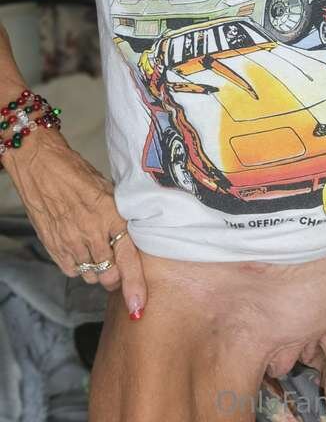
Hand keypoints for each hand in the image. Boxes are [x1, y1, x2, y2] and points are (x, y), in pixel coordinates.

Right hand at [2, 129, 146, 318]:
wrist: (41, 164)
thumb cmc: (78, 172)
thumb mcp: (109, 189)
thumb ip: (120, 216)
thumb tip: (133, 235)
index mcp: (112, 216)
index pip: (128, 260)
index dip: (135, 286)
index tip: (138, 306)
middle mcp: (92, 233)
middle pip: (110, 275)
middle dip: (118, 277)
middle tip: (119, 267)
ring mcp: (70, 241)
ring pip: (91, 276)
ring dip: (99, 271)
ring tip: (100, 253)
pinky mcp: (53, 246)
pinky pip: (71, 270)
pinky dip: (79, 267)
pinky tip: (81, 250)